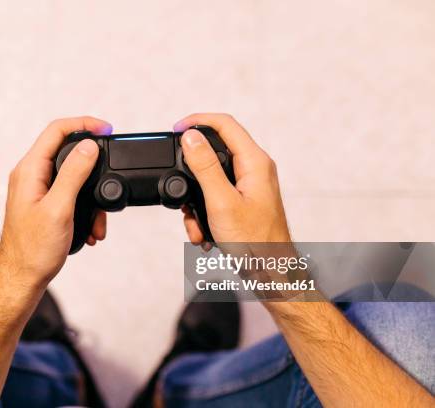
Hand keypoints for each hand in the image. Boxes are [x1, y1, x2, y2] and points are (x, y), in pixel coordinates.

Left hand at [0, 117, 111, 288]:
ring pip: (72, 176)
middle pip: (66, 150)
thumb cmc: (33, 250)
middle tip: (111, 167)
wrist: (22, 279)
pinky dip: (85, 208)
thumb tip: (89, 146)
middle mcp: (31, 176)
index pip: (56, 130)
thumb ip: (74, 174)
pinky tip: (90, 229)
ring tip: (98, 220)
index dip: (83, 124)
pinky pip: (70, 195)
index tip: (106, 129)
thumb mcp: (59, 209)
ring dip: (91, 195)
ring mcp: (37, 190)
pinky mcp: (45, 204)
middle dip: (93, 164)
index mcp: (29, 170)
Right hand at [175, 113, 290, 243]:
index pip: (225, 124)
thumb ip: (204, 167)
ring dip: (196, 198)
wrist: (271, 272)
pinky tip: (202, 231)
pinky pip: (216, 195)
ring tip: (194, 220)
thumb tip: (191, 137)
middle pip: (216, 149)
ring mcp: (250, 185)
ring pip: (212, 177)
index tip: (176, 129)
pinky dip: (204, 211)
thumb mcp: (221, 202)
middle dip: (192, 169)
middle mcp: (255, 169)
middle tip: (178, 181)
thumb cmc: (255, 242)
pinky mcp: (243, 201)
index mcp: (255, 162)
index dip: (198, 121)